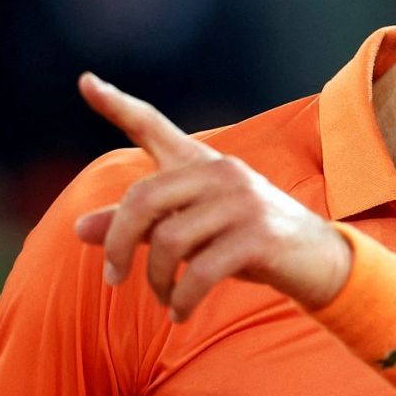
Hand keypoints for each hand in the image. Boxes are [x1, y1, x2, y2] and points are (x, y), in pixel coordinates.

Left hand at [72, 73, 350, 319]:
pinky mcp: (259, 237)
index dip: (117, 106)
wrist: (317, 261)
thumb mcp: (190, 231)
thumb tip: (78, 230)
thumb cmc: (246, 242)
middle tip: (112, 278)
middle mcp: (221, 172)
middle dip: (118, 244)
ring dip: (157, 281)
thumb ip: (138, 226)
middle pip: (143, 199)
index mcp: (201, 163)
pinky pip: (200, 272)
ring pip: (168, 242)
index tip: (86, 82)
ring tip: (165, 300)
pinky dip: (182, 300)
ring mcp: (242, 202)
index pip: (153, 127)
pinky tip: (179, 313)